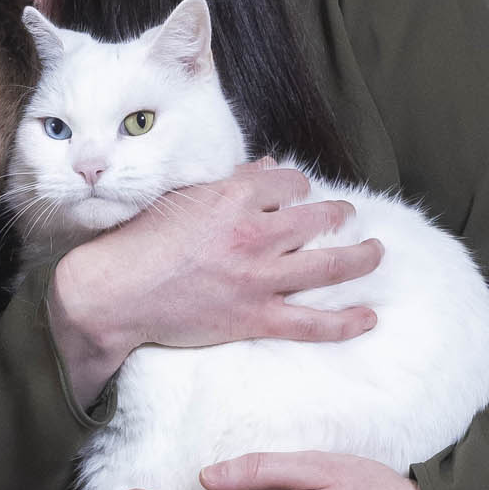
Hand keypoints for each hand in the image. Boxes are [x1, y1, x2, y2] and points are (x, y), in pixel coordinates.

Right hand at [46, 171, 383, 406]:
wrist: (113, 294)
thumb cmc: (137, 242)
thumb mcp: (182, 198)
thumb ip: (228, 182)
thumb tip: (267, 167)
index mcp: (234, 198)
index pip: (290, 182)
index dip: (298, 187)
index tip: (297, 195)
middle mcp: (254, 234)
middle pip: (319, 217)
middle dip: (339, 214)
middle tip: (346, 217)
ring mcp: (259, 278)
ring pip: (330, 264)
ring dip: (361, 256)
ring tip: (375, 251)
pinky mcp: (256, 317)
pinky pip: (313, 322)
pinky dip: (346, 322)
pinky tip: (368, 317)